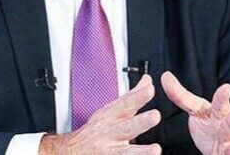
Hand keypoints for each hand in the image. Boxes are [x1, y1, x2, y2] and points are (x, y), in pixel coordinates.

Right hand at [39, 75, 161, 154]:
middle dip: (141, 122)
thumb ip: (132, 97)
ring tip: (156, 150)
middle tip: (155, 116)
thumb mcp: (111, 110)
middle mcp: (110, 132)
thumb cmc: (96, 129)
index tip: (150, 89)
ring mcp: (110, 149)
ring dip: (141, 151)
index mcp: (111, 116)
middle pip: (126, 126)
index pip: (125, 103)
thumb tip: (146, 81)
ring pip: (126, 151)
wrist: (73, 150)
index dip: (137, 96)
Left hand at [161, 72, 229, 154]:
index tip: (227, 88)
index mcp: (212, 110)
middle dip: (226, 105)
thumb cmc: (212, 126)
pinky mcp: (228, 151)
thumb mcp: (197, 110)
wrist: (229, 148)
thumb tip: (165, 76)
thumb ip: (181, 96)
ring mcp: (228, 136)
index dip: (220, 96)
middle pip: (224, 111)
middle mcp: (222, 120)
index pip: (214, 101)